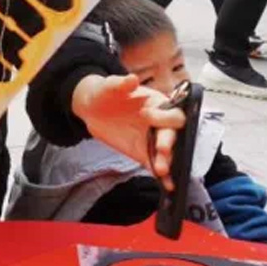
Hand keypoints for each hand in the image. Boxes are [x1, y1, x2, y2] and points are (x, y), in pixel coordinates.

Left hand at [71, 73, 185, 186]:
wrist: (93, 108)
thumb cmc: (106, 93)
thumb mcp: (109, 86)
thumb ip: (120, 84)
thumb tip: (131, 79)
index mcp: (158, 104)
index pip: (171, 111)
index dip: (163, 115)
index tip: (146, 115)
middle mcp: (160, 123)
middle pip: (173, 134)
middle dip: (168, 141)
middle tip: (160, 149)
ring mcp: (153, 139)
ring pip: (167, 152)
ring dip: (167, 161)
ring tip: (162, 171)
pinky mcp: (143, 153)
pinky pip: (155, 164)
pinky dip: (162, 176)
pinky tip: (168, 186)